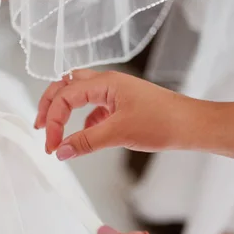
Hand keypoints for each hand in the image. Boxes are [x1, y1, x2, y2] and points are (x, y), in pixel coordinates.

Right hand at [35, 69, 207, 159]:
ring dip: (64, 110)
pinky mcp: (122, 104)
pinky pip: (94, 107)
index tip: (51, 146)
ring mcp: (115, 92)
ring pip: (79, 95)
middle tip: (40, 128)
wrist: (192, 125)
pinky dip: (84, 120)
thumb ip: (85, 141)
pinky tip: (85, 136)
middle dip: (50, 106)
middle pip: (66, 86)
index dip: (52, 121)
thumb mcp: (118, 133)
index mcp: (104, 82)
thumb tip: (60, 150)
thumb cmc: (163, 122)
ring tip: (56, 132)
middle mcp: (107, 83)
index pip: (64, 96)